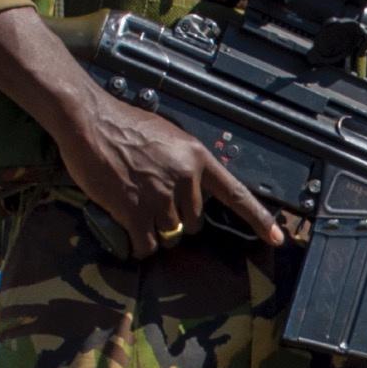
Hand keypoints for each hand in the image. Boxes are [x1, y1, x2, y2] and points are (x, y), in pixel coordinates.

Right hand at [0, 2, 283, 259]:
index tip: (277, 239)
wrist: (90, 121)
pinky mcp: (135, 211)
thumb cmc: (123, 125)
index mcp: (197, 157)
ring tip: (133, 207)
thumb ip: (182, 163)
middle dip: (175, 219)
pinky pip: (147, 244)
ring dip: (154, 230)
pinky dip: (139, 245)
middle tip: (150, 201)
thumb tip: (188, 188)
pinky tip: (129, 233)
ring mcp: (161, 196)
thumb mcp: (166, 137)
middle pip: (193, 223)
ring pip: (169, 235)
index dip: (258, 220)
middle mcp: (185, 178)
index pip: (235, 193)